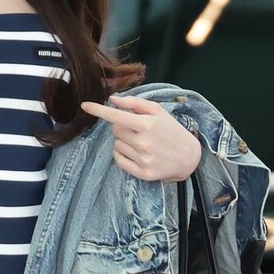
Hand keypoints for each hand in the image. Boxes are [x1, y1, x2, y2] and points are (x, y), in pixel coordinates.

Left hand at [80, 94, 201, 181]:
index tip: (84, 105)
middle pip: (115, 130)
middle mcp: (144, 143)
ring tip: (141, 142)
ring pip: (116, 145)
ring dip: (123, 141)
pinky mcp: (143, 173)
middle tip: (137, 129)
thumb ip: (134, 103)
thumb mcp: (158, 111)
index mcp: (148, 125)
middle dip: (121, 127)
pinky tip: (136, 153)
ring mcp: (143, 160)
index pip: (116, 116)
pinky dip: (122, 155)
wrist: (189, 157)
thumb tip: (112, 100)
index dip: (98, 110)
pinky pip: (118, 160)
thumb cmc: (171, 130)